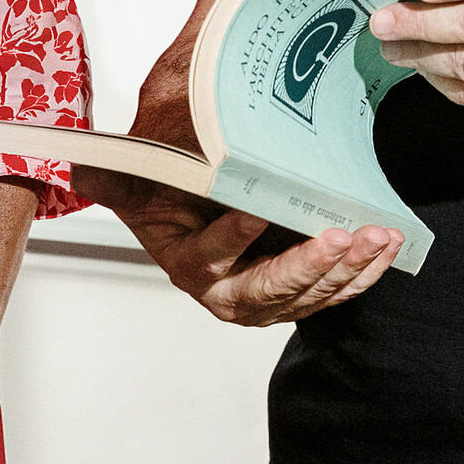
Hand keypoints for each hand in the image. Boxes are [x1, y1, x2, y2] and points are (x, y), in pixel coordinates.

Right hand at [77, 166, 401, 326]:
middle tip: (339, 236)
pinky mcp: (302, 293)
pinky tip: (386, 246)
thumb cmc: (172, 186)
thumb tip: (77, 166)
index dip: (231, 238)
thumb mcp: (139, 176)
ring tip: (375, 236)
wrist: (204, 196)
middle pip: (268, 291)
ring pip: (310, 295)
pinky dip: (364, 273)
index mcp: (186, 263)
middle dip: (308, 266)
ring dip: (347, 269)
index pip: (208, 257)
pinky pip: (335, 292)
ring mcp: (269, 297)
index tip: (253, 210)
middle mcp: (227, 292)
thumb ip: (115, 174)